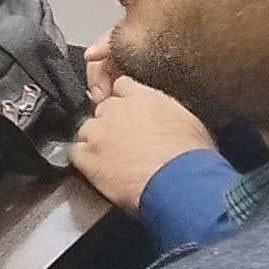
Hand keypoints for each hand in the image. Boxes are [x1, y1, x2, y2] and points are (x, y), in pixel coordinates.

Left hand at [72, 39, 217, 210]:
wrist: (180, 182)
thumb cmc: (192, 156)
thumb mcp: (189, 123)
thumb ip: (168, 113)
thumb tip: (168, 120)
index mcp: (142, 97)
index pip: (122, 86)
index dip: (125, 100)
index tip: (130, 113)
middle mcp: (116, 109)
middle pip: (102, 109)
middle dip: (111, 123)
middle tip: (124, 142)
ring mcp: (98, 132)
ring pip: (87, 130)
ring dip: (96, 142)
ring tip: (112, 160)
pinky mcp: (88, 157)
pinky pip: (76, 153)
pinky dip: (85, 161)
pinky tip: (99, 171)